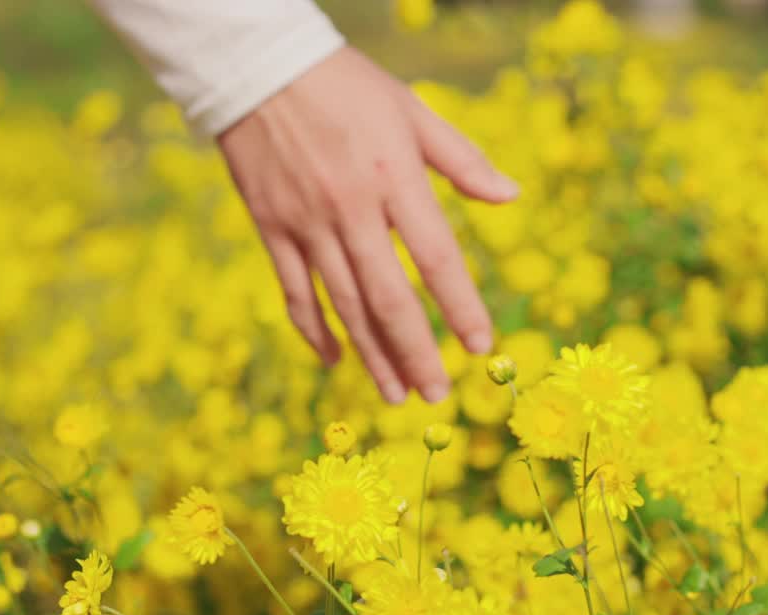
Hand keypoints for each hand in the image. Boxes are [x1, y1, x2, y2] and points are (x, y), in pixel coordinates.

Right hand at [218, 47, 517, 403]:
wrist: (257, 66)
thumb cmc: (345, 85)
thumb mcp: (411, 111)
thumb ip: (461, 160)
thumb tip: (510, 197)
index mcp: (393, 176)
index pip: (436, 256)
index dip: (460, 306)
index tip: (481, 347)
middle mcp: (351, 207)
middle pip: (389, 297)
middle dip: (417, 352)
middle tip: (438, 394)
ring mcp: (307, 222)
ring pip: (344, 305)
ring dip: (373, 355)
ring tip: (398, 394)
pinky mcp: (271, 228)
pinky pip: (295, 292)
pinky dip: (315, 331)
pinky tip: (337, 361)